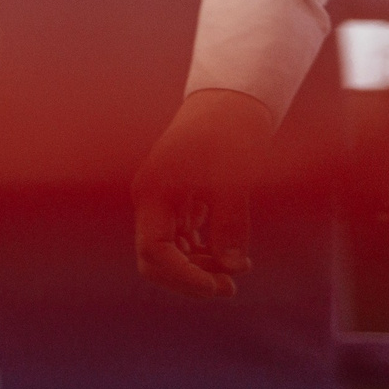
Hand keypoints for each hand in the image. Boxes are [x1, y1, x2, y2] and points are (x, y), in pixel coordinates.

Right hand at [132, 87, 275, 296]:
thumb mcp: (235, 179)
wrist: (230, 101)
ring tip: (238, 268)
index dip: (184, 276)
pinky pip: (181, 239)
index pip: (154, 250)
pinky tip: (229, 250)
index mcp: (153, 191)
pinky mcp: (176, 200)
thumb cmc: (230, 133)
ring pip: (168, 251)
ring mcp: (161, 200)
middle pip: (154, 257)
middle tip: (229, 286)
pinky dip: (203, 251)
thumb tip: (231, 267)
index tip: (220, 287)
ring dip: (198, 267)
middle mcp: (150, 199)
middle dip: (188, 277)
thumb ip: (230, 224)